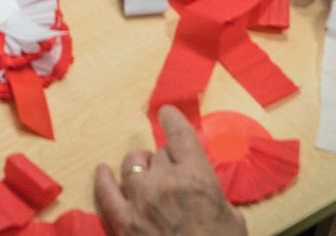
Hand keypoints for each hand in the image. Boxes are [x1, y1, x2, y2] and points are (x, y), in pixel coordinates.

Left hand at [95, 108, 245, 235]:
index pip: (179, 134)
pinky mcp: (123, 222)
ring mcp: (140, 200)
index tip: (166, 113)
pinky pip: (106, 190)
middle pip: (156, 153)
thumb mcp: (232, 220)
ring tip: (144, 179)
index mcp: (197, 177)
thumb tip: (204, 191)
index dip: (171, 120)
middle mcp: (166, 181)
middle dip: (163, 163)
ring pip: (131, 164)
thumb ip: (215, 196)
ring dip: (138, 168)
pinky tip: (103, 172)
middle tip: (171, 180)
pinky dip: (104, 178)